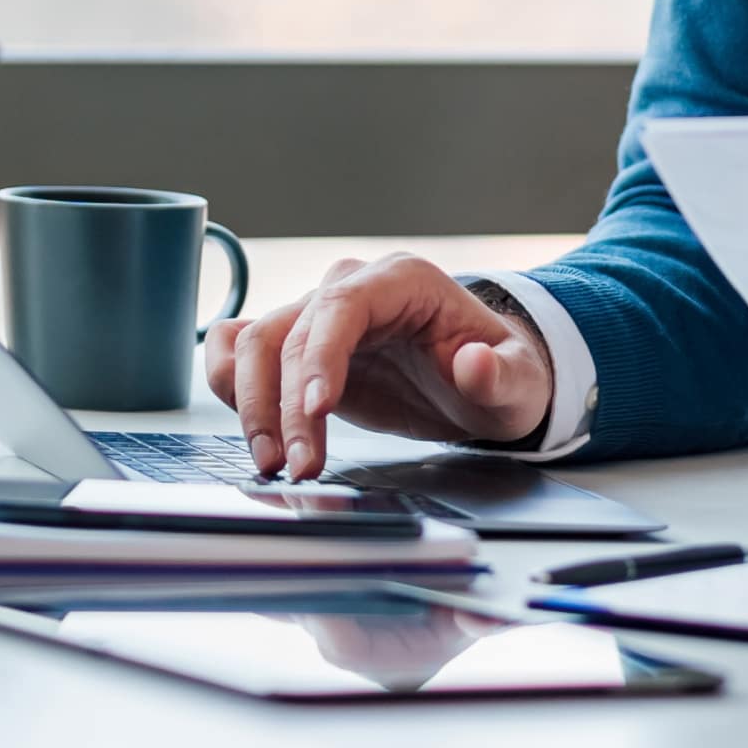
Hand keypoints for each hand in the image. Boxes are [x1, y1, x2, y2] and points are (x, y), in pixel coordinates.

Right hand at [202, 254, 554, 479]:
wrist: (481, 381)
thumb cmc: (500, 374)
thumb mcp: (519, 383)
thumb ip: (502, 375)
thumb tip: (475, 363)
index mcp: (404, 282)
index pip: (343, 306)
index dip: (321, 355)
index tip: (318, 410)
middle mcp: (352, 289)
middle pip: (291, 331)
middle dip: (285, 404)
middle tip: (298, 466)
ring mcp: (319, 316)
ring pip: (256, 342)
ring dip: (252, 403)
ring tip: (272, 463)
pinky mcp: (299, 349)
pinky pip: (242, 347)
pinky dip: (228, 379)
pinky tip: (243, 421)